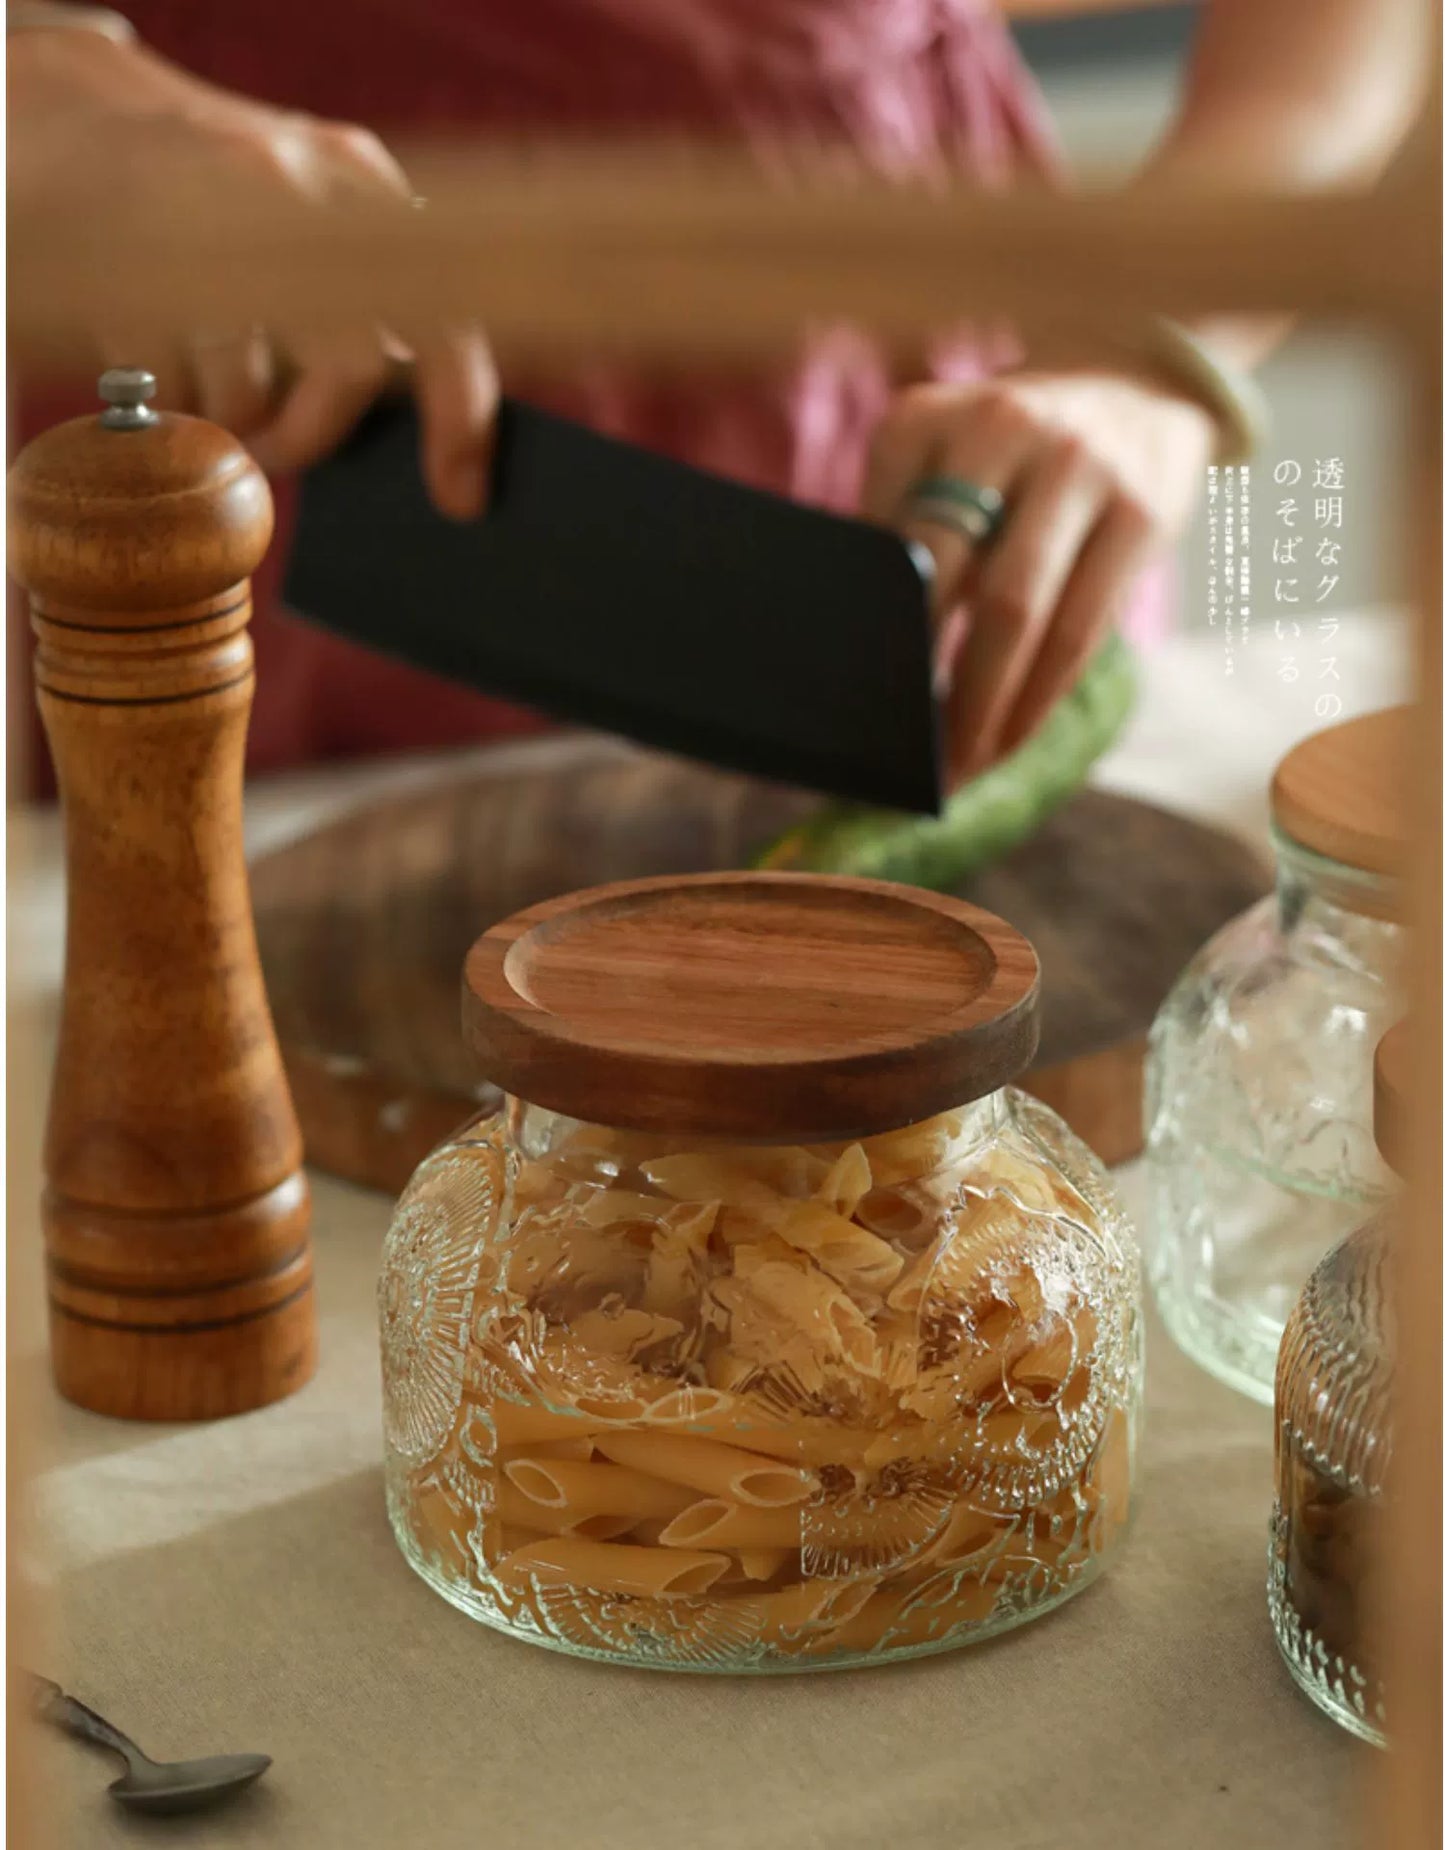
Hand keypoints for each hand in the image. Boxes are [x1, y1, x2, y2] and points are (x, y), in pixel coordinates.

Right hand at [8, 21, 495, 517]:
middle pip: (352, 365)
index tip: (459, 495)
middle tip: (284, 449)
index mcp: (358, 177)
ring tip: (214, 394)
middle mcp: (293, 186)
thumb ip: (374, 291)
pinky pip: (171, 383)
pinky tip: (168, 357)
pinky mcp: (128, 257)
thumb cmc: (226, 192)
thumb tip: (423, 430)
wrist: (86, 111)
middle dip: (317, 433)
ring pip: (248, 389)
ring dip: (232, 419)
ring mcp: (206, 217)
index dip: (462, 416)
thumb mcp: (317, 206)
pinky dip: (175, 397)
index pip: (445, 311)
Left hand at [863, 366, 1215, 785]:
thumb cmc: (1007, 451)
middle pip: (947, 582)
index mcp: (923, 420)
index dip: (869, 638)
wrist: (1134, 374)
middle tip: (900, 763)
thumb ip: (900, 535)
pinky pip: (1082, 629)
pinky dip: (1040, 696)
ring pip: (1019, 615)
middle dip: (923, 685)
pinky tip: (1012, 737)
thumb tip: (861, 666)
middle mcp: (1000, 429)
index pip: (881, 548)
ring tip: (959, 771)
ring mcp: (1078, 465)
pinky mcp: (1142, 510)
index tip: (850, 710)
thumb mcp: (938, 460)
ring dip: (985, 709)